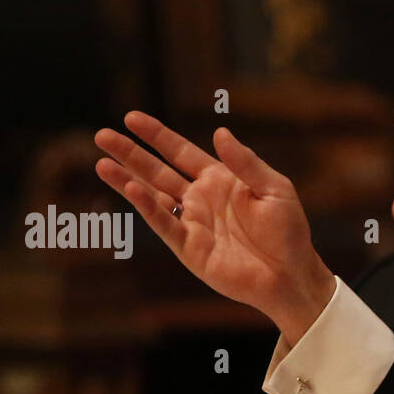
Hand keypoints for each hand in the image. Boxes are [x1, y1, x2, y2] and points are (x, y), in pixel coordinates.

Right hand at [94, 112, 333, 341]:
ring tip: (102, 162)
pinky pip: (165, 224)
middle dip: (131, 154)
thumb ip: (246, 163)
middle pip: (158, 170)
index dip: (157, 136)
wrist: (291, 275)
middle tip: (102, 135)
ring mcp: (193, 224)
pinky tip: (132, 188)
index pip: (181, 152)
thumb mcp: (275, 190)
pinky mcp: (190, 248)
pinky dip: (148, 207)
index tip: (132, 118)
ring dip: (128, 179)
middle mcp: (201, 199)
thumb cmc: (289, 232)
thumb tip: (219, 132)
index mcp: (221, 180)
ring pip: (153, 196)